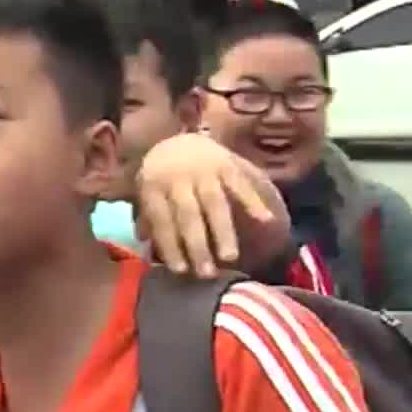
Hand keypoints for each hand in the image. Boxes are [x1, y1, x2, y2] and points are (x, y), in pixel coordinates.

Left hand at [134, 133, 291, 277]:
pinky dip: (252, 202)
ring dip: (222, 231)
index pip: (162, 220)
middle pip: (189, 215)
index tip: (180, 271)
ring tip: (230, 258)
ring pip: (214, 203)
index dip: (170, 245)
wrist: (178, 138)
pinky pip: (240, 184)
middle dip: (197, 245)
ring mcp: (203, 169)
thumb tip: (145, 248)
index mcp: (153, 185)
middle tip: (206, 273)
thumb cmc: (160, 174)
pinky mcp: (226, 163)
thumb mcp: (145, 191)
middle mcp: (178, 177)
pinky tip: (266, 221)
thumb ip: (147, 218)